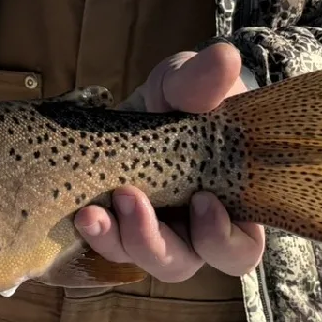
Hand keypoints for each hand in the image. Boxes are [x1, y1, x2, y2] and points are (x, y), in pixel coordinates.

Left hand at [73, 42, 266, 280]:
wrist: (142, 102)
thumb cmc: (183, 97)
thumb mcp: (189, 83)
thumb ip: (203, 80)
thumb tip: (224, 59)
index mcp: (228, 205)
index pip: (240, 247)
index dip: (225, 239)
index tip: (203, 201)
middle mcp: (192, 230)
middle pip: (184, 263)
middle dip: (155, 241)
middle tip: (131, 198)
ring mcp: (151, 231)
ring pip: (139, 260)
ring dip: (118, 240)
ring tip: (93, 212)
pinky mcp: (115, 227)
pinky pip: (107, 246)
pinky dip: (95, 234)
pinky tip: (80, 213)